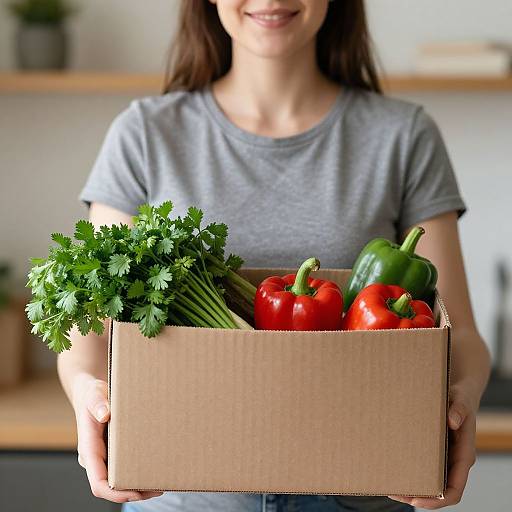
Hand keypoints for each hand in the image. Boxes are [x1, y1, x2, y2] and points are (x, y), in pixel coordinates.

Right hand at [74, 376, 162, 502]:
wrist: (90, 393)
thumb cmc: (91, 395)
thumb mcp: (94, 395)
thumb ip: (97, 404)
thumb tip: (105, 415)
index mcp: (88, 449)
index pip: (98, 483)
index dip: (116, 493)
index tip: (136, 492)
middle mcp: (95, 458)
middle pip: (110, 487)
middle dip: (133, 492)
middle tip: (158, 488)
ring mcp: (104, 456)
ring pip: (117, 480)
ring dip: (137, 486)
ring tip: (160, 483)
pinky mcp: (112, 452)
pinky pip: (122, 469)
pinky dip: (137, 473)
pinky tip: (154, 469)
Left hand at [388, 382, 476, 508]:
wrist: (460, 390)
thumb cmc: (460, 395)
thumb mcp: (460, 398)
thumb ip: (459, 408)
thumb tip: (452, 421)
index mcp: (464, 455)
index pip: (455, 489)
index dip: (437, 500)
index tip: (416, 501)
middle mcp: (454, 461)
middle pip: (439, 491)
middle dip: (418, 497)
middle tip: (393, 493)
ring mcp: (445, 457)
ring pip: (430, 481)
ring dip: (412, 487)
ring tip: (389, 485)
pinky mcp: (435, 449)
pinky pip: (424, 466)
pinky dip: (410, 471)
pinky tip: (393, 467)